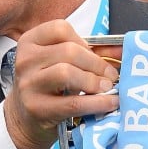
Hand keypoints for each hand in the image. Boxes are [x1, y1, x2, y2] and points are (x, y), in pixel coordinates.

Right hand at [3, 20, 119, 148]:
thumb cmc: (48, 86)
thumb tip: (122, 49)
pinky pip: (72, 103)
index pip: (60, 29)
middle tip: (111, 75)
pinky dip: (97, 103)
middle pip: (68, 51)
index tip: (95, 55)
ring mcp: (28, 84)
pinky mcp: (36, 108)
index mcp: (30, 42)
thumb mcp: (62, 63)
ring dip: (94, 81)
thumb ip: (91, 53)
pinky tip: (110, 103)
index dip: (84, 41)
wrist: (25, 119)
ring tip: (107, 88)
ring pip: (66, 73)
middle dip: (96, 63)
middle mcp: (25, 60)